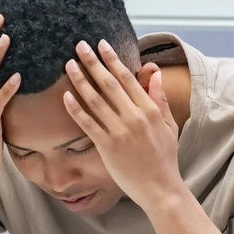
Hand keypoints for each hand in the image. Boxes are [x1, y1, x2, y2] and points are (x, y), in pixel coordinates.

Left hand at [62, 39, 184, 211]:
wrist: (160, 188)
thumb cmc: (164, 158)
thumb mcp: (168, 125)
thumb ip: (159, 98)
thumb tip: (155, 73)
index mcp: (149, 109)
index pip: (127, 78)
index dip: (112, 59)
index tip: (101, 44)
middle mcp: (134, 117)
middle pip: (108, 83)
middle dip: (92, 62)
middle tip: (79, 45)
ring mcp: (119, 132)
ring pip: (95, 100)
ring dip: (80, 80)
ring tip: (69, 65)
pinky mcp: (107, 147)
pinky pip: (88, 124)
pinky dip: (76, 109)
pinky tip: (65, 96)